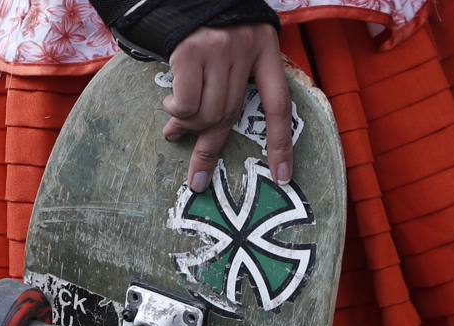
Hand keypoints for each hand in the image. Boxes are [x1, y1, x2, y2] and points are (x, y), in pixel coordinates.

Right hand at [162, 24, 292, 192]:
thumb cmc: (207, 21)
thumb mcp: (237, 41)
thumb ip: (235, 77)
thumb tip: (211, 127)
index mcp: (266, 47)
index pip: (279, 104)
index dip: (281, 143)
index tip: (283, 175)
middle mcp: (246, 48)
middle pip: (231, 113)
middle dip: (210, 150)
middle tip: (197, 177)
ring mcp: (219, 49)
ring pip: (207, 112)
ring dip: (188, 127)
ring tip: (175, 128)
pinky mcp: (191, 50)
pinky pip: (186, 101)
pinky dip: (177, 111)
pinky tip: (171, 103)